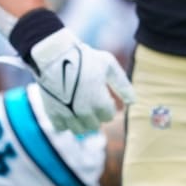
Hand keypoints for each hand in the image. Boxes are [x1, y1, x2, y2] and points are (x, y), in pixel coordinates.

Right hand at [12, 28, 134, 133]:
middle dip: (96, 116)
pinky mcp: (52, 112)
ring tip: (81, 108)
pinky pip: (61, 128)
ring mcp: (66, 114)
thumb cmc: (84, 58)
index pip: (108, 117)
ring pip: (79, 130)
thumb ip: (123, 85)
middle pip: (94, 126)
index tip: (104, 97)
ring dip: (83, 122)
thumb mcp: (109, 66)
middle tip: (92, 101)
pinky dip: (66, 123)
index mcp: (99, 101)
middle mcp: (83, 112)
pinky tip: (68, 110)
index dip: (108, 107)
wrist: (54, 56)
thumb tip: (133, 102)